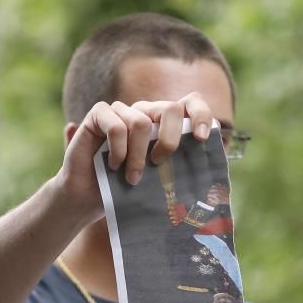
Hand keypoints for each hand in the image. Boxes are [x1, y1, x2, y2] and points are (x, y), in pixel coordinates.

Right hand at [55, 92, 213, 221]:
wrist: (89, 198)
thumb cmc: (128, 191)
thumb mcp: (161, 181)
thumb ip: (183, 168)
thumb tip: (213, 168)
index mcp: (165, 124)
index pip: (190, 103)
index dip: (201, 114)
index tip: (202, 139)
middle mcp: (146, 113)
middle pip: (170, 109)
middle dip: (170, 139)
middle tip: (160, 163)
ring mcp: (122, 111)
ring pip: (141, 122)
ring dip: (138, 156)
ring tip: (132, 178)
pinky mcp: (99, 115)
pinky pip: (116, 125)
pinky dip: (118, 149)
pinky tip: (113, 165)